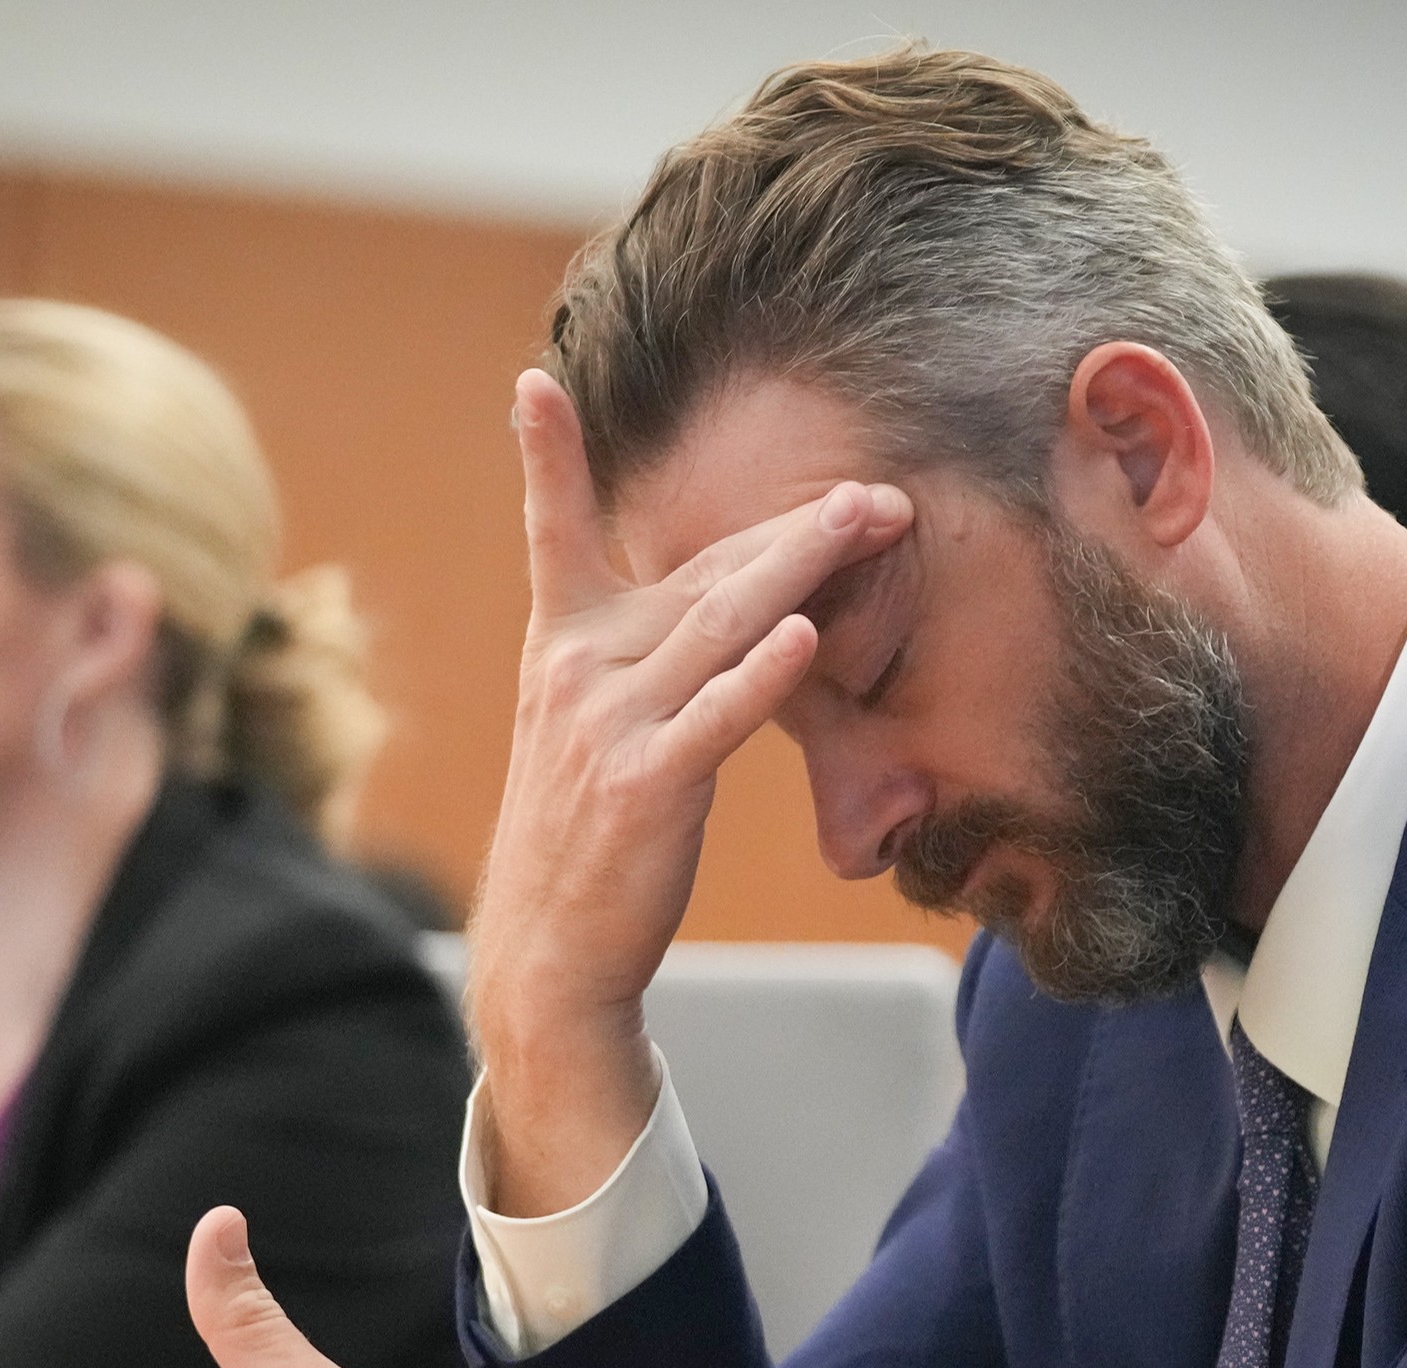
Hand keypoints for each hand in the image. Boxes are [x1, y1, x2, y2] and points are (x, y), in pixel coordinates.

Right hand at [470, 369, 910, 1215]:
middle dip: (792, 530)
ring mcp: (607, 725)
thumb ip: (656, 654)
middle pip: (700, 573)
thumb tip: (749, 599)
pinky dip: (760, 673)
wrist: (550, 948)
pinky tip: (804, 634)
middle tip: (873, 496)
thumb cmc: (591, 831)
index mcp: (561, 647)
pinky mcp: (644, 785)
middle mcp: (576, 670)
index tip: (532, 380)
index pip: (554, 533)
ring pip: (718, 624)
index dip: (545, 456)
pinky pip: (713, 716)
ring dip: (800, 567)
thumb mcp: (597, 726)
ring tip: (866, 521)